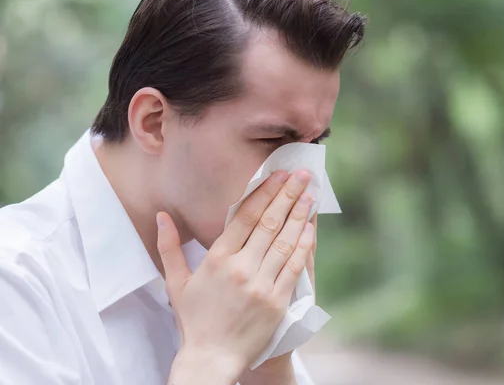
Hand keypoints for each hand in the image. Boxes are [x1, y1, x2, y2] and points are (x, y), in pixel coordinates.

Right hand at [158, 170, 315, 384]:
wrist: (212, 358)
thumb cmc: (194, 320)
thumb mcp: (176, 282)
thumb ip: (169, 246)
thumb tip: (163, 215)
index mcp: (217, 259)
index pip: (245, 217)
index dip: (264, 192)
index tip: (278, 175)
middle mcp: (240, 267)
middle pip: (269, 223)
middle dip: (287, 195)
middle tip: (301, 175)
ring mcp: (261, 284)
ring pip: (284, 241)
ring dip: (299, 215)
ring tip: (309, 195)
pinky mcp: (277, 301)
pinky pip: (294, 267)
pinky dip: (303, 246)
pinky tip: (310, 228)